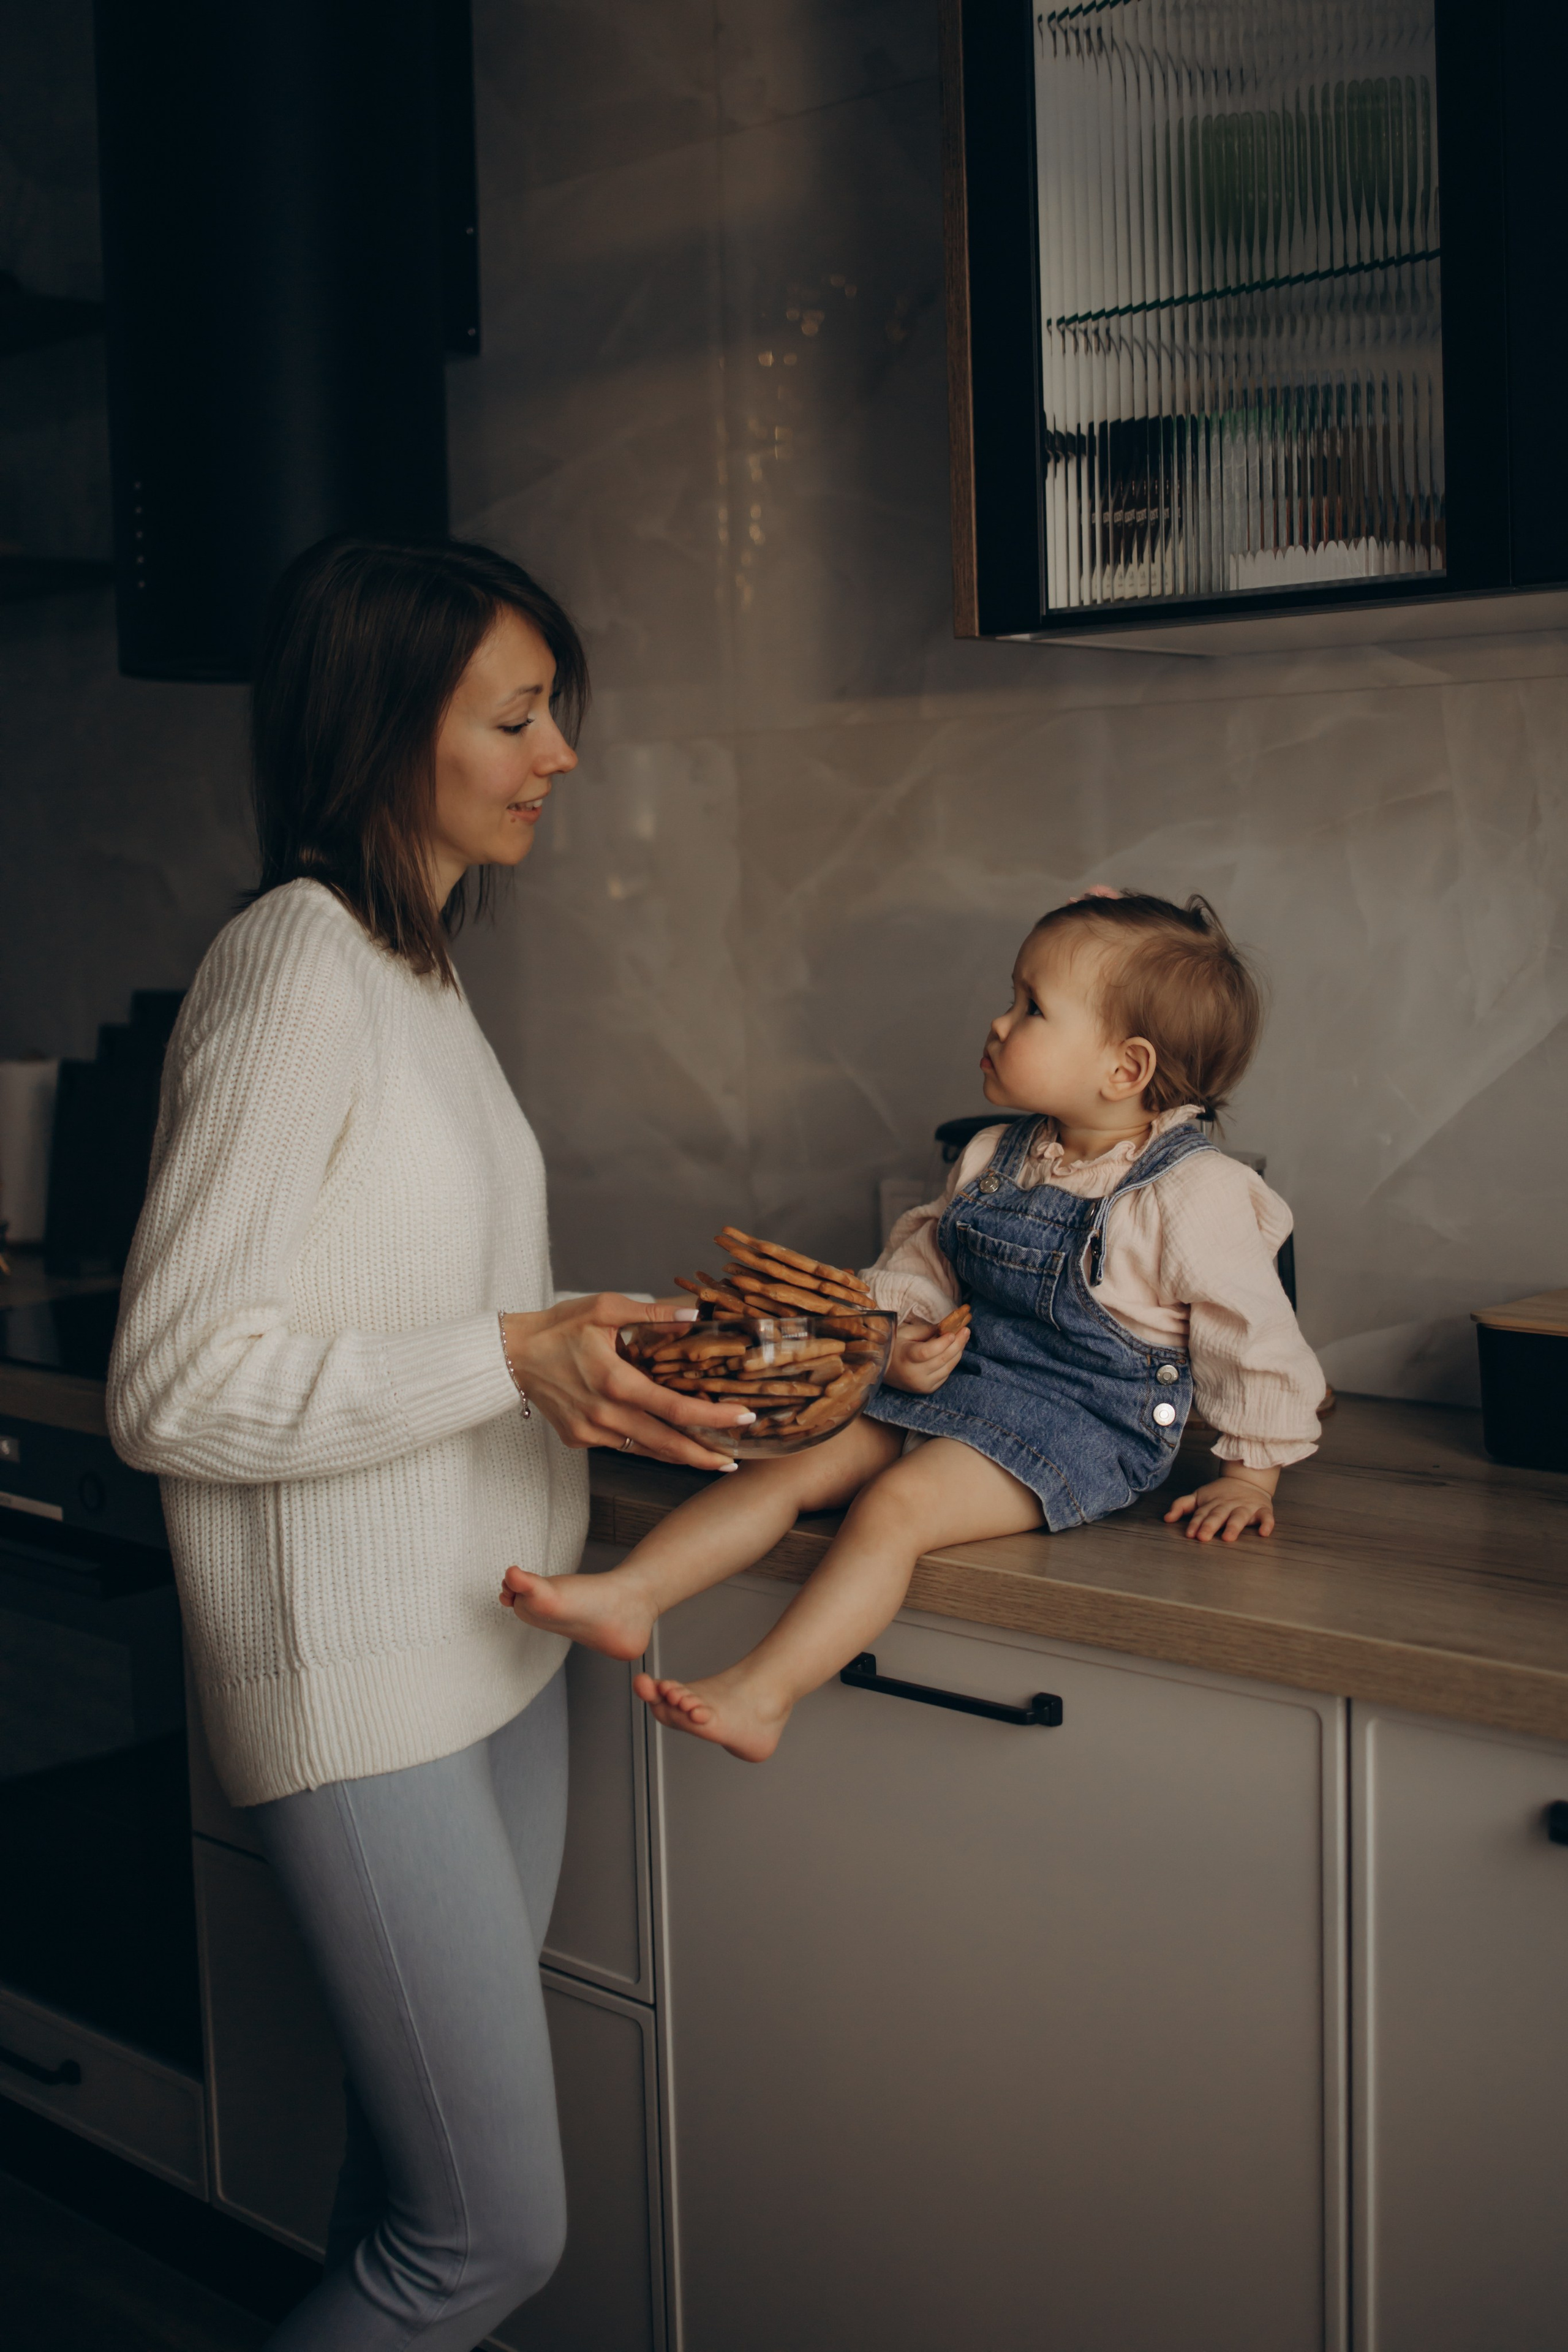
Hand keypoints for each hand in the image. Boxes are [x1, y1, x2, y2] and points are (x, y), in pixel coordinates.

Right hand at [500, 1294, 753, 1470]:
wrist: (512, 1355)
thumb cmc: (558, 1327)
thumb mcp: (605, 1309)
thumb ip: (651, 1314)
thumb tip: (693, 1315)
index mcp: (616, 1382)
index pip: (675, 1408)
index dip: (713, 1417)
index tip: (743, 1418)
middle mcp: (605, 1414)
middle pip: (666, 1444)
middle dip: (704, 1455)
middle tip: (734, 1461)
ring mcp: (590, 1431)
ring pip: (644, 1451)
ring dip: (678, 1456)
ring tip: (710, 1458)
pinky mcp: (578, 1439)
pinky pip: (620, 1446)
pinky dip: (646, 1446)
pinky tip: (666, 1443)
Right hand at [884, 1317, 968, 1394]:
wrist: (883, 1370)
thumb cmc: (894, 1347)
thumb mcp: (905, 1333)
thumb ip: (926, 1331)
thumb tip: (947, 1327)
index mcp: (905, 1358)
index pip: (927, 1352)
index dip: (942, 1343)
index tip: (953, 1332)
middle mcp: (914, 1374)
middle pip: (942, 1359)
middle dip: (957, 1344)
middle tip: (966, 1330)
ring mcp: (922, 1384)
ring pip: (948, 1368)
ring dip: (958, 1352)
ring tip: (964, 1338)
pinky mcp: (928, 1389)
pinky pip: (946, 1374)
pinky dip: (952, 1362)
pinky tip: (955, 1350)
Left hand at [1164, 1469, 1277, 1543]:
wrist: (1247, 1478)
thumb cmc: (1220, 1493)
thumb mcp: (1199, 1497)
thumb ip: (1182, 1506)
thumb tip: (1166, 1518)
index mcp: (1212, 1504)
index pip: (1201, 1514)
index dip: (1195, 1523)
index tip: (1190, 1534)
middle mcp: (1228, 1505)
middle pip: (1218, 1515)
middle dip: (1210, 1525)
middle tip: (1203, 1537)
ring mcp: (1245, 1507)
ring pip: (1239, 1517)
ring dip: (1234, 1526)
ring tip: (1228, 1537)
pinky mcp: (1262, 1510)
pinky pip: (1266, 1517)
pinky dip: (1267, 1524)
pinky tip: (1264, 1533)